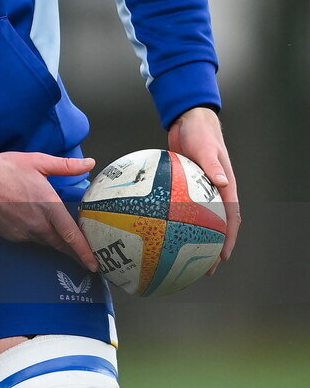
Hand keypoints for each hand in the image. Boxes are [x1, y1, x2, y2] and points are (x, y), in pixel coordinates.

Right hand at [0, 152, 98, 270]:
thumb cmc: (7, 169)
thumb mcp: (38, 162)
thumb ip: (66, 166)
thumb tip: (90, 164)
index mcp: (49, 207)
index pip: (72, 236)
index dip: (85, 252)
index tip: (95, 264)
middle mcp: (38, 225)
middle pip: (61, 244)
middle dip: (74, 252)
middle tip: (86, 259)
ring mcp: (24, 232)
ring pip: (45, 241)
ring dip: (55, 241)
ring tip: (62, 240)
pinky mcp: (11, 236)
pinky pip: (29, 239)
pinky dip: (36, 235)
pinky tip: (34, 226)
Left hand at [168, 106, 239, 270]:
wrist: (189, 119)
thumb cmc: (201, 132)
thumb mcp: (206, 146)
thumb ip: (212, 164)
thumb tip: (220, 181)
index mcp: (224, 186)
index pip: (231, 218)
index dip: (228, 239)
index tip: (222, 257)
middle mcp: (214, 191)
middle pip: (215, 226)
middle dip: (211, 248)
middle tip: (202, 268)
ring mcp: (199, 190)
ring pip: (197, 219)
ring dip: (191, 238)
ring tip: (180, 257)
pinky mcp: (184, 186)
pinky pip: (180, 206)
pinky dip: (173, 219)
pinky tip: (156, 229)